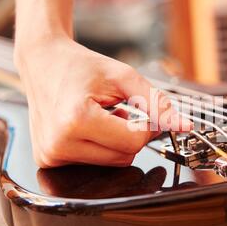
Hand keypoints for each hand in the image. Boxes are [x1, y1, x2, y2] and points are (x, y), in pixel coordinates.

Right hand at [15, 36, 190, 167]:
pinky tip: (89, 127)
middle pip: (124, 157)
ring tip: (102, 117)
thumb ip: (156, 103)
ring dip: (115, 142)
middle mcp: (59, 143)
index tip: (144, 111)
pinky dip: (99, 147)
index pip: (133, 142)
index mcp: (76, 119)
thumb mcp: (123, 76)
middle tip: (120, 111)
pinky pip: (93, 163)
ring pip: (111, 164)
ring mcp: (50, 155)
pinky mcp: (47, 160)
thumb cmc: (81, 66)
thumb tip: (184, 125)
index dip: (147, 127)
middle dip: (131, 135)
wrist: (42, 62)